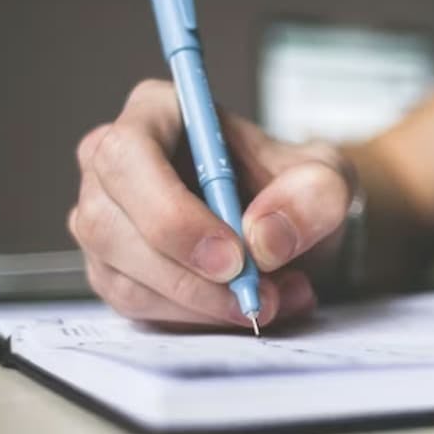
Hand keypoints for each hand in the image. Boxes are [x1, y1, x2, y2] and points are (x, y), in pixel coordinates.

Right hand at [69, 80, 352, 328]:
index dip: (172, 213)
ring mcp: (105, 221)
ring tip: (272, 300)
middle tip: (255, 297)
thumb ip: (313, 196)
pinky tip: (245, 308)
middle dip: (188, 276)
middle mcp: (113, 165)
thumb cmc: (295, 188)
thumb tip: (264, 240)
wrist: (291, 227)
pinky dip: (197, 320)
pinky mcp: (114, 271)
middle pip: (109, 225)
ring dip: (201, 305)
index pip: (128, 156)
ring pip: (123, 278)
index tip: (233, 257)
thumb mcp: (328, 179)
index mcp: (157, 113)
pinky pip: (138, 308)